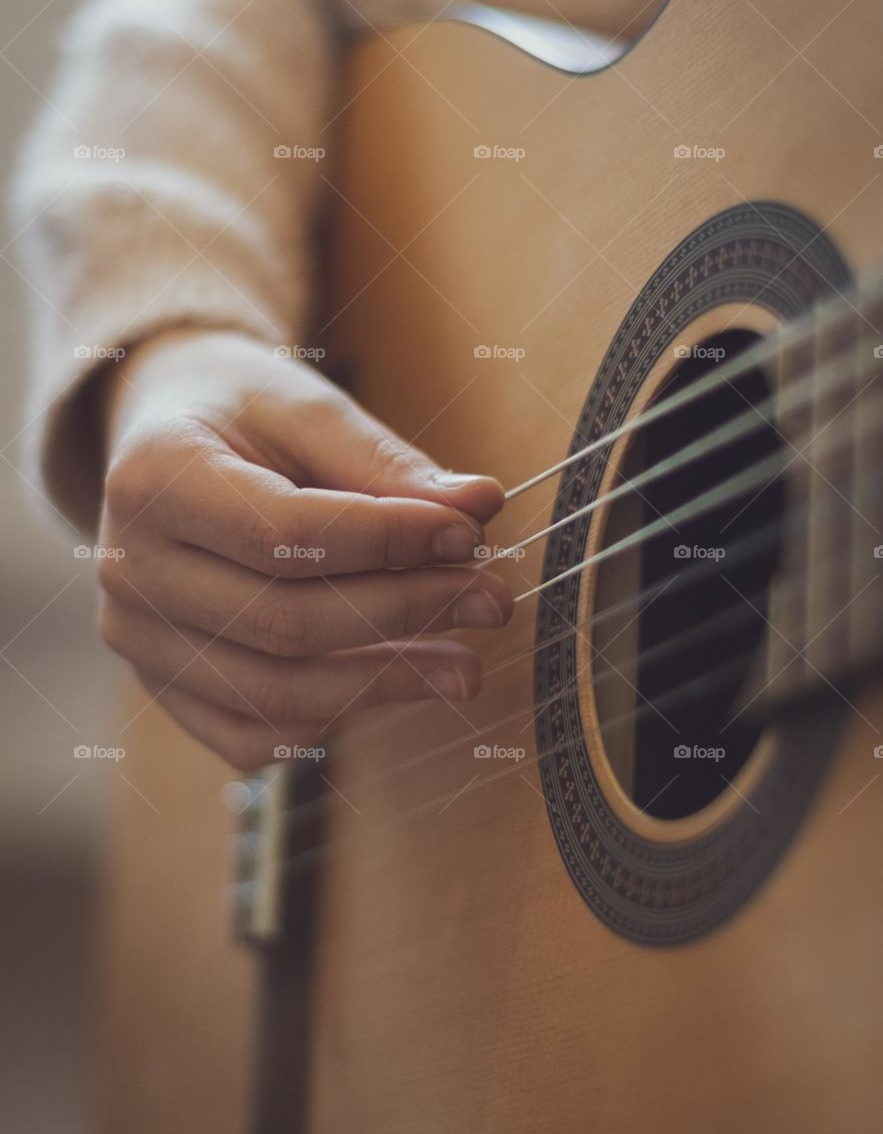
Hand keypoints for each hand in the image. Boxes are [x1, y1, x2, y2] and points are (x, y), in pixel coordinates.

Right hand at [96, 329, 510, 768]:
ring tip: (466, 663)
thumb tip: (480, 507)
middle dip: (405, 614)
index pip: (284, 534)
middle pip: (284, 622)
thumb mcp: (308, 410)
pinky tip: (393, 680)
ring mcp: (138, 639)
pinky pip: (252, 734)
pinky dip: (333, 718)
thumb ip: (387, 464)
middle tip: (491, 600)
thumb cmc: (242, 414)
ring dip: (387, 682)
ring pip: (273, 694)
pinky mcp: (162, 686)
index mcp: (153, 478)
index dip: (388, 542)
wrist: (165, 437)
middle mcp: (130, 568)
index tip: (469, 533)